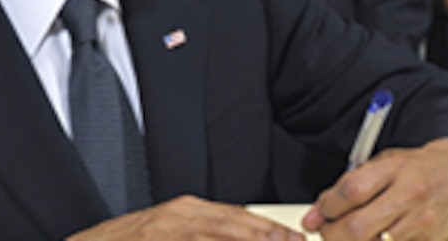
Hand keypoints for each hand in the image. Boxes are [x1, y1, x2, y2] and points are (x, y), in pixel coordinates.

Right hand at [67, 196, 305, 240]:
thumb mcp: (169, 232)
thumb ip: (202, 232)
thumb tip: (242, 229)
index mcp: (186, 210)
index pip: (237, 215)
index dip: (268, 228)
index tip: (294, 239)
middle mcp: (177, 215)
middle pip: (232, 222)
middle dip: (266, 235)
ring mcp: (163, 229)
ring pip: (214, 233)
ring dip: (247, 238)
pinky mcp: (153, 240)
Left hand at [302, 139, 447, 240]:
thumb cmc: (416, 167)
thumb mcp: (382, 163)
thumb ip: (350, 185)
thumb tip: (318, 213)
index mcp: (393, 169)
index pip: (351, 192)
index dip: (327, 207)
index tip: (319, 213)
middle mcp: (408, 195)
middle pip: (358, 227)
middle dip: (332, 234)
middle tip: (326, 231)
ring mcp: (420, 222)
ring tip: (346, 235)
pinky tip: (370, 239)